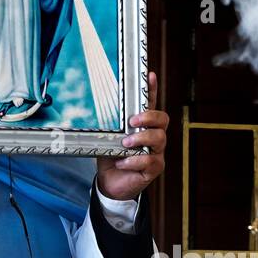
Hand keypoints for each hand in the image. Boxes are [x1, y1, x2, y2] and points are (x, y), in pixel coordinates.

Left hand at [96, 71, 166, 200]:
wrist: (111, 183)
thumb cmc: (111, 156)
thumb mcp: (107, 137)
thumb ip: (108, 125)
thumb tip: (95, 108)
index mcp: (142, 126)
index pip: (150, 104)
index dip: (151, 90)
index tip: (149, 74)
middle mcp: (153, 136)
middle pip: (162, 119)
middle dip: (148, 117)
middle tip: (132, 121)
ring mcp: (156, 152)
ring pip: (159, 139)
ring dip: (141, 138)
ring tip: (125, 143)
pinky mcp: (154, 168)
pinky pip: (150, 161)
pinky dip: (134, 161)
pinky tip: (122, 162)